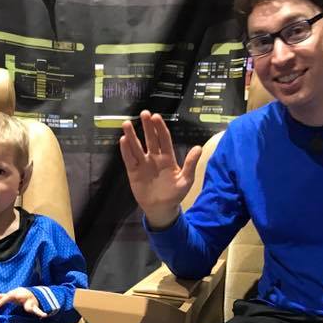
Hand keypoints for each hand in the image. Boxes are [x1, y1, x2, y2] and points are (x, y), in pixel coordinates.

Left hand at [0, 288, 47, 316]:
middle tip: (15, 297)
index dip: (2, 301)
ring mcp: (29, 301)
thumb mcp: (14, 295)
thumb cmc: (21, 296)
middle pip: (18, 297)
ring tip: (30, 309)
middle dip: (15, 296)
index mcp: (17, 293)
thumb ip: (5, 296)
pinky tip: (44, 315)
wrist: (34, 293)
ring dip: (30, 307)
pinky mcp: (34, 307)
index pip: (8, 296)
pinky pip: (37, 310)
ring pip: (29, 305)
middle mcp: (23, 296)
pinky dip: (41, 313)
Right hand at [120, 110, 202, 227]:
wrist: (162, 209)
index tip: (156, 117)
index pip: (163, 139)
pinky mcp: (133, 172)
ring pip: (137, 147)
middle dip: (147, 127)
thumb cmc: (175, 194)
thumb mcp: (186, 180)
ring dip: (132, 135)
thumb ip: (191, 164)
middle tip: (144, 113)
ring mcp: (143, 164)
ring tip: (127, 124)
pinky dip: (126, 150)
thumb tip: (199, 148)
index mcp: (167, 157)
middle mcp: (154, 158)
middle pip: (150, 139)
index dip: (160, 128)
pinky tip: (123, 140)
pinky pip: (129, 159)